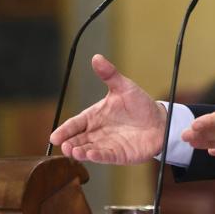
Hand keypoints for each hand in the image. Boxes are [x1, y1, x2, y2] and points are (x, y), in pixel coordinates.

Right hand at [49, 54, 166, 164]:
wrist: (160, 121)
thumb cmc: (140, 104)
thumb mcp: (124, 87)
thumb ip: (109, 74)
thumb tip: (96, 57)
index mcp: (95, 116)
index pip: (76, 124)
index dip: (65, 130)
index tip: (54, 137)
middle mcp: (98, 132)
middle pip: (78, 139)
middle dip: (69, 143)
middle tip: (63, 145)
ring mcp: (107, 144)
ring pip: (89, 150)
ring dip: (80, 152)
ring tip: (73, 151)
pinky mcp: (118, 154)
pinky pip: (106, 156)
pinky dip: (97, 157)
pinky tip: (91, 155)